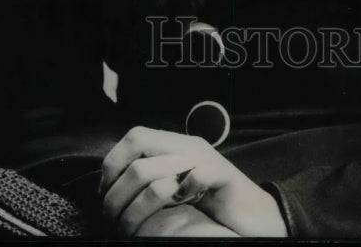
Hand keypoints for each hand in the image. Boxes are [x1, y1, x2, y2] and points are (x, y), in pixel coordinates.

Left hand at [99, 125, 287, 236]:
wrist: (256, 216)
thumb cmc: (213, 207)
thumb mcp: (176, 190)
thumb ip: (153, 182)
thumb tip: (113, 190)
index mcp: (175, 145)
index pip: (134, 136)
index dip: (112, 163)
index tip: (104, 195)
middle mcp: (188, 145)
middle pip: (139, 145)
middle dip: (119, 186)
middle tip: (114, 216)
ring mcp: (207, 157)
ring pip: (160, 164)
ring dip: (141, 200)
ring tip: (135, 223)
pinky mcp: (225, 175)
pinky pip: (197, 174)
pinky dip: (183, 191)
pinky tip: (179, 206)